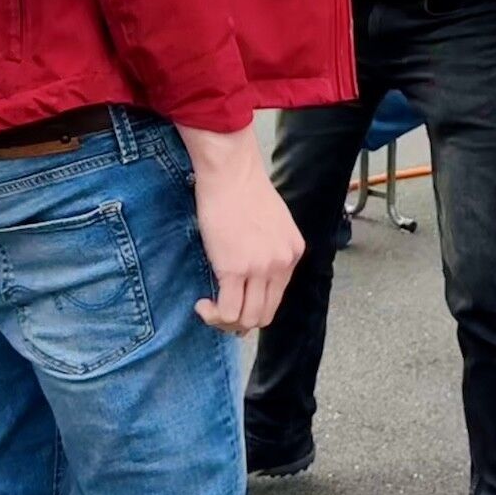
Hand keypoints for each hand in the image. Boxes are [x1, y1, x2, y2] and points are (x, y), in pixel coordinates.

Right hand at [179, 123, 304, 334]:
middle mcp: (282, 264)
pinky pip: (228, 311)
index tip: (234, 300)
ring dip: (225, 322)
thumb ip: (268, 249)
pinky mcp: (235, 268)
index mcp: (293, 253)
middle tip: (220, 311)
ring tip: (209, 308)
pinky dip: (213, 315)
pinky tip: (202, 304)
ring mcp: (260, 268)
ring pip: (247, 320)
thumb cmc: (244, 189)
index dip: (253, 306)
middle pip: (265, 315)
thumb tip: (252, 273)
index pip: (277, 298)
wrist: (231, 173)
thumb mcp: (272, 222)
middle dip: (241, 322)